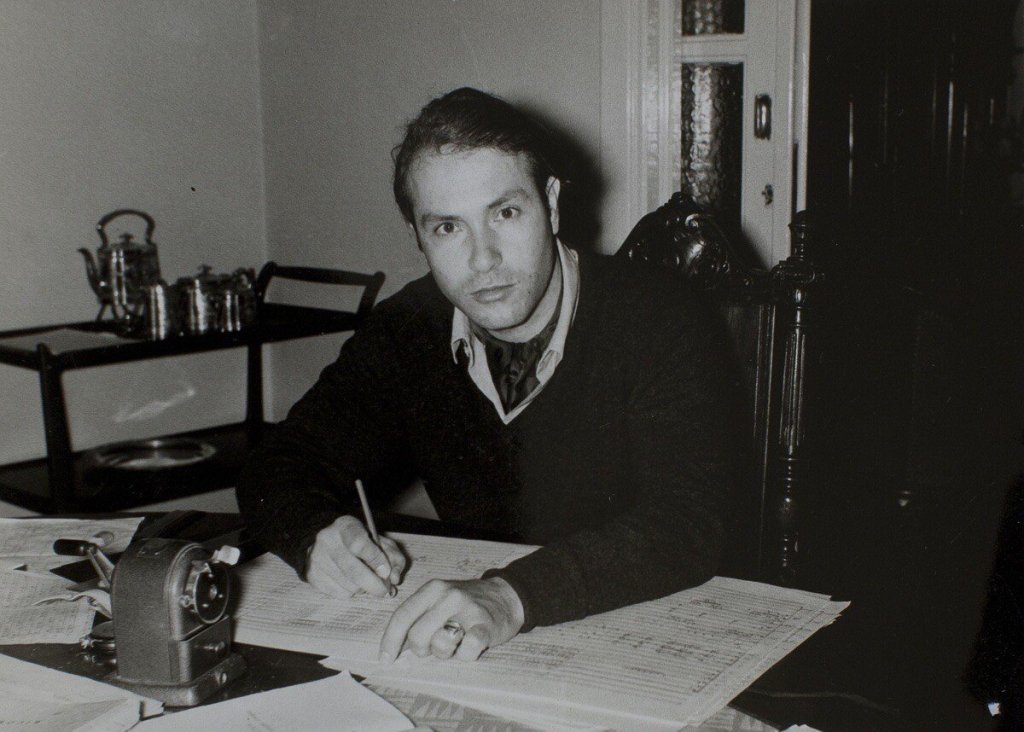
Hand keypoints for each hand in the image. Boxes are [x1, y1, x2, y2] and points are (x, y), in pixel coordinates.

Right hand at [305, 515, 405, 598]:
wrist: (323, 540)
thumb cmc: (357, 540)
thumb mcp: (378, 539)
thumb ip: (392, 556)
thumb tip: (394, 578)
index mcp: (345, 526)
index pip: (359, 544)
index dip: (375, 560)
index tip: (386, 572)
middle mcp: (327, 541)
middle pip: (352, 570)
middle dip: (373, 584)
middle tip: (384, 590)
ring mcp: (316, 559)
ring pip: (347, 585)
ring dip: (362, 588)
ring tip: (365, 580)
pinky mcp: (312, 575)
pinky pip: (338, 593)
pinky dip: (350, 592)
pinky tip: (351, 582)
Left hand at [379, 576, 523, 662]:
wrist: (506, 596)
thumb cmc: (465, 604)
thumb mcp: (439, 599)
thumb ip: (418, 617)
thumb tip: (394, 648)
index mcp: (433, 589)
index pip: (402, 616)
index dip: (390, 641)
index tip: (385, 659)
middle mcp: (448, 596)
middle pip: (417, 636)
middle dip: (422, 649)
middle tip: (435, 646)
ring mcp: (468, 610)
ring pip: (440, 645)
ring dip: (445, 653)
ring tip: (455, 643)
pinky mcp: (486, 626)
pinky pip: (467, 651)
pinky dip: (466, 655)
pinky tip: (470, 646)